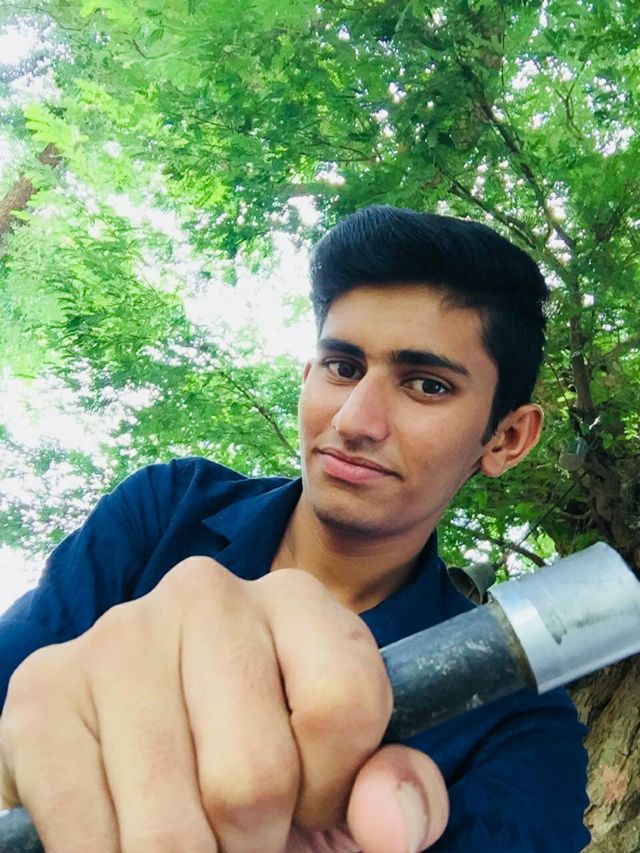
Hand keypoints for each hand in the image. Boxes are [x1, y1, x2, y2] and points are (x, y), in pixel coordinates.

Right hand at [0, 558, 448, 851]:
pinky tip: (126, 831)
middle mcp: (206, 594)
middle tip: (240, 828)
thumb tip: (389, 824)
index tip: (310, 800)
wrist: (148, 728)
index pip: (343, 706)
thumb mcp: (343, 771)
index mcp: (294, 598)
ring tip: (190, 831)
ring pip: (170, 828)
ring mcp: (120, 633)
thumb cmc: (265, 751)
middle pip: (254, 778)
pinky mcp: (46, 687)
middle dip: (255, 842)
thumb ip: (396, 792)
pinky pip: (86, 833)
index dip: (333, 791)